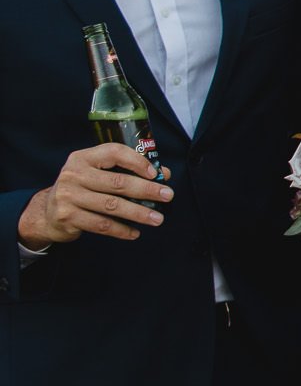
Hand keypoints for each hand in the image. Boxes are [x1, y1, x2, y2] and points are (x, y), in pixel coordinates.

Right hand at [17, 144, 171, 244]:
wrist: (48, 212)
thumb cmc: (82, 188)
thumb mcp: (98, 173)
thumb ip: (127, 171)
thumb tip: (163, 174)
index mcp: (83, 158)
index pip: (114, 152)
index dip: (137, 161)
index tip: (156, 174)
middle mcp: (74, 174)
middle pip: (117, 182)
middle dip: (147, 190)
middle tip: (168, 196)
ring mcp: (68, 196)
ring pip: (112, 206)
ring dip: (139, 213)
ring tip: (158, 218)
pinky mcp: (67, 217)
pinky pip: (101, 225)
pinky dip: (122, 230)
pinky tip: (135, 232)